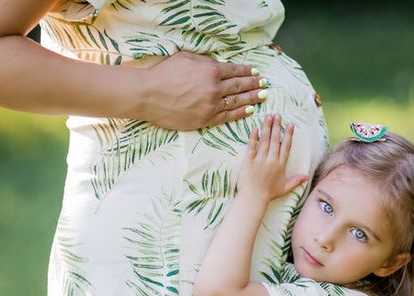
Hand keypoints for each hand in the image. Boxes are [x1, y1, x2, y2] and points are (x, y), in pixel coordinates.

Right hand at [138, 51, 266, 130]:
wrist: (148, 95)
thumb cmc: (164, 74)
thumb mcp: (186, 58)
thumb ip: (205, 62)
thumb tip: (218, 65)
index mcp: (211, 70)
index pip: (234, 71)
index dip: (247, 72)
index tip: (255, 72)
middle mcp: (214, 88)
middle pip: (239, 86)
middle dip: (254, 85)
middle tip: (264, 84)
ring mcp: (211, 106)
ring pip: (237, 102)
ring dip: (251, 99)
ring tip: (262, 97)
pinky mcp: (205, 119)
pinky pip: (227, 117)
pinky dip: (240, 113)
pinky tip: (249, 110)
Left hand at [237, 114, 307, 202]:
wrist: (253, 198)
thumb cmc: (268, 194)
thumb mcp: (285, 188)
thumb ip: (296, 181)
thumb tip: (307, 177)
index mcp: (281, 165)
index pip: (286, 146)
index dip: (288, 134)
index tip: (290, 124)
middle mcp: (271, 160)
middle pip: (275, 140)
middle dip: (277, 126)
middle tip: (278, 115)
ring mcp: (260, 160)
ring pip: (264, 140)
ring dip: (267, 127)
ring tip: (268, 116)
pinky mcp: (249, 161)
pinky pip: (252, 146)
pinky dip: (254, 137)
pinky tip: (256, 128)